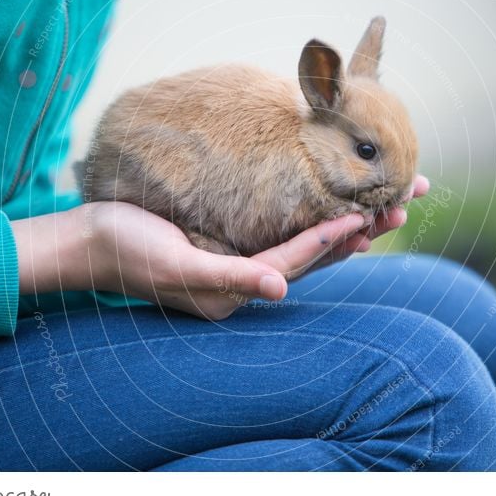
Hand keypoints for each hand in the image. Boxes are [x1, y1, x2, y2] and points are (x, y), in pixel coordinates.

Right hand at [11, 175, 428, 320]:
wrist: (90, 241)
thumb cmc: (127, 251)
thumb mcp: (176, 263)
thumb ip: (229, 277)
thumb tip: (279, 289)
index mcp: (235, 291)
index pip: (295, 261)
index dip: (331, 237)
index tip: (367, 214)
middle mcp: (245, 281)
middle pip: (314, 255)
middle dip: (360, 231)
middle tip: (405, 204)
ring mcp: (241, 262)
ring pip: (306, 244)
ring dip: (348, 225)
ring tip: (388, 205)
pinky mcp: (233, 244)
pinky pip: (283, 234)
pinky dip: (315, 220)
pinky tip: (336, 206)